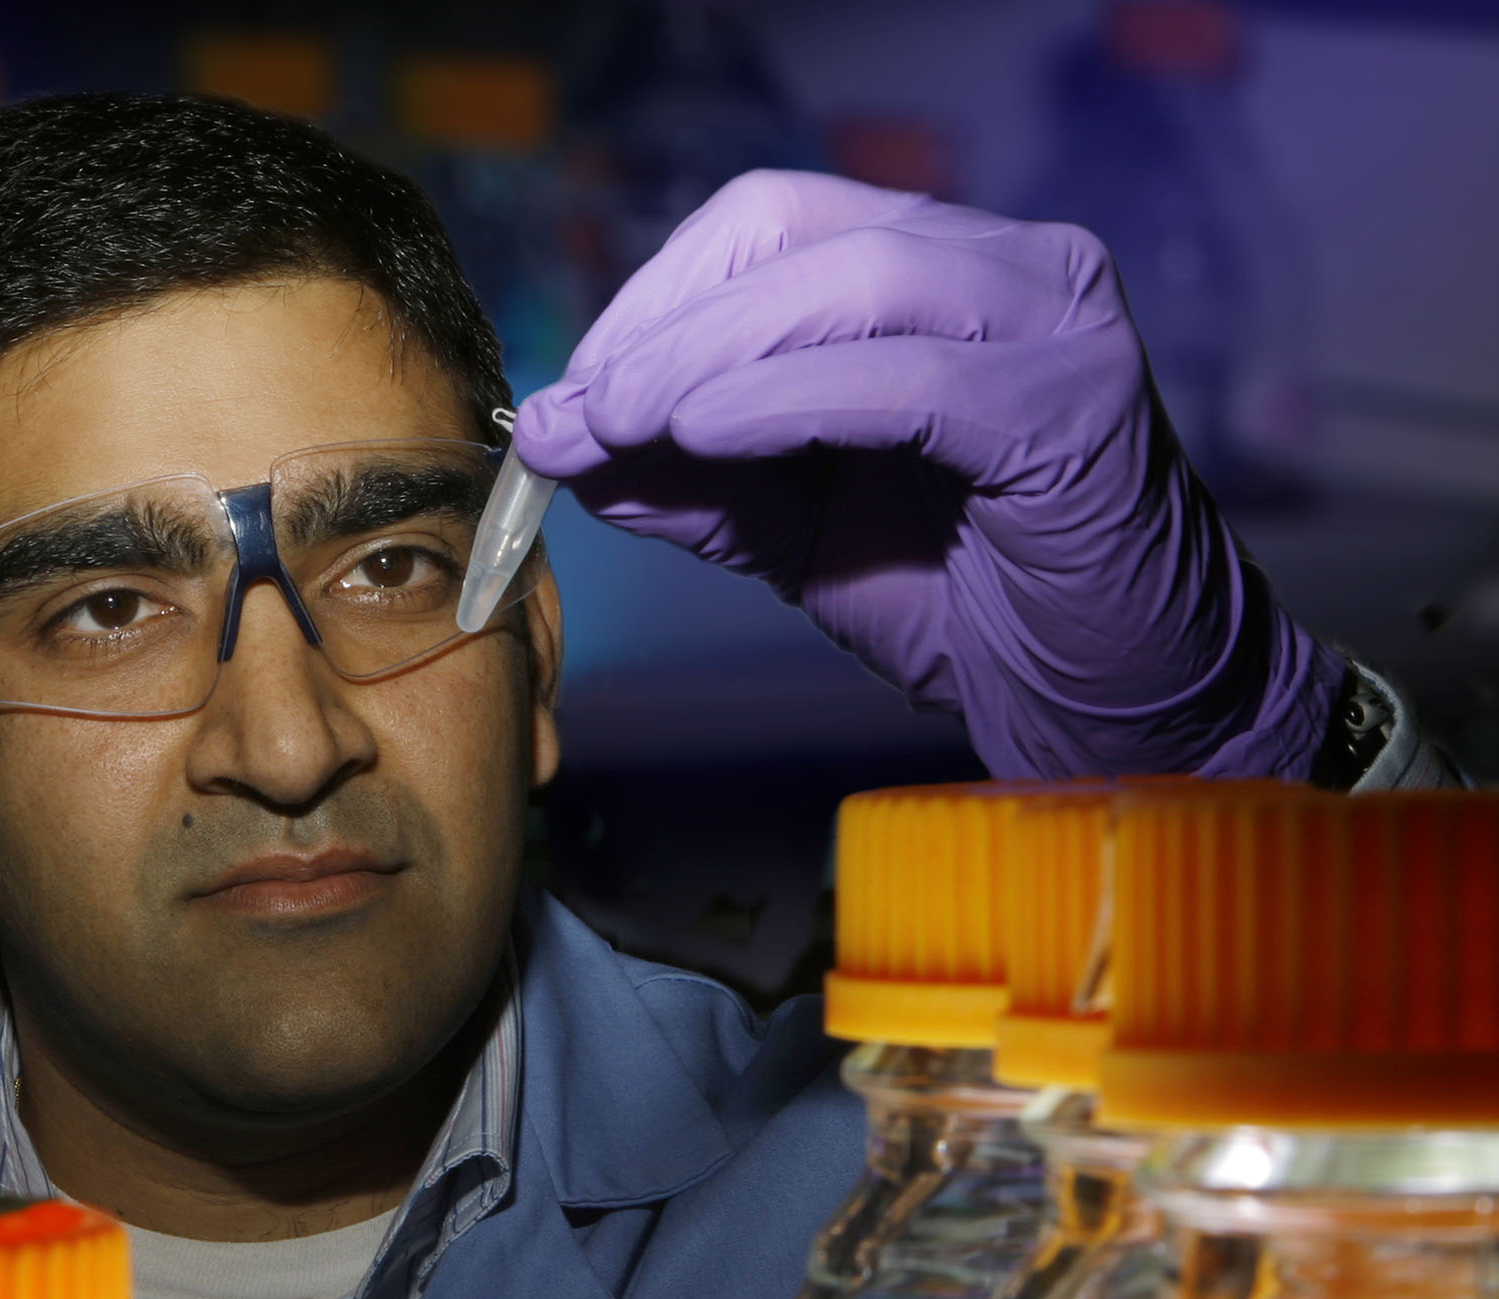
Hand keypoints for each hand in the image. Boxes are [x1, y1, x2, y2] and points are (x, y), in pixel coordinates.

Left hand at [513, 171, 1338, 779]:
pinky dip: (788, 401)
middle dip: (661, 323)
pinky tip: (710, 437)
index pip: (771, 224)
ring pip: (851, 282)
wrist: (1103, 707)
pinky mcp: (1072, 405)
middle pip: (796, 232)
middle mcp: (1010, 268)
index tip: (570, 392)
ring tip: (618, 424)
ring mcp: (1054, 323)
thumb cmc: (963, 607)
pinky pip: (907, 379)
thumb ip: (688, 474)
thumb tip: (562, 436)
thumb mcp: (788, 528)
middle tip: (572, 413)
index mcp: (942, 272)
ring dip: (706, 354)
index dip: (653, 295)